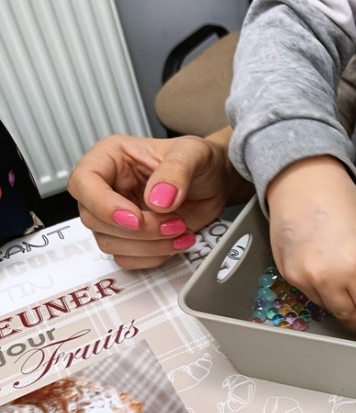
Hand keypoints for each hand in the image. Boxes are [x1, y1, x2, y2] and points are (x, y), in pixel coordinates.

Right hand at [67, 130, 251, 268]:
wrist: (216, 181)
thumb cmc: (199, 160)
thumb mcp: (193, 154)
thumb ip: (175, 171)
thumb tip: (157, 199)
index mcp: (110, 158)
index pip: (83, 183)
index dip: (104, 205)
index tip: (135, 218)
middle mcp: (107, 187)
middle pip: (95, 219)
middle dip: (138, 230)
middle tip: (174, 223)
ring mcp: (116, 215)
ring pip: (110, 243)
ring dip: (148, 245)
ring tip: (181, 229)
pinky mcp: (130, 237)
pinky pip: (127, 258)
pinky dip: (154, 256)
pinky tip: (178, 241)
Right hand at [266, 156, 355, 344]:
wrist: (303, 185)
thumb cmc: (345, 206)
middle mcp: (329, 279)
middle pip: (349, 317)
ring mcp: (304, 279)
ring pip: (328, 308)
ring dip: (342, 310)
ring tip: (352, 307)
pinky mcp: (287, 275)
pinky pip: (309, 295)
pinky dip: (323, 295)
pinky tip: (330, 284)